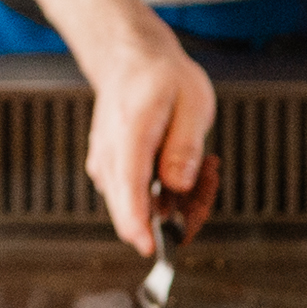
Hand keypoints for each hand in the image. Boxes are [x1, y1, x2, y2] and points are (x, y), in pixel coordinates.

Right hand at [86, 25, 216, 254]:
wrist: (129, 61)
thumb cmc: (163, 78)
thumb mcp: (193, 102)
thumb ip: (185, 145)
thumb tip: (178, 185)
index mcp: (131, 131)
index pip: (129, 184)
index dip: (138, 221)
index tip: (150, 247)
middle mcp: (109, 151)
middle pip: (126, 206)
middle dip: (168, 217)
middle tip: (203, 190)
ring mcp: (104, 162)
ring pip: (132, 205)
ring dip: (170, 203)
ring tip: (199, 168)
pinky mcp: (106, 170)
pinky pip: (132, 196)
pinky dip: (158, 195)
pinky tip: (178, 171)